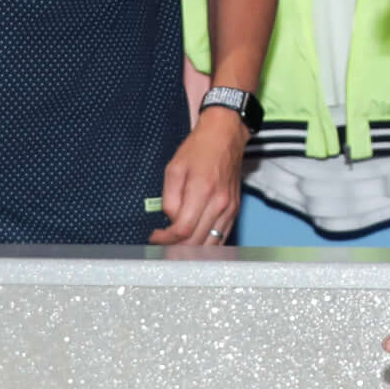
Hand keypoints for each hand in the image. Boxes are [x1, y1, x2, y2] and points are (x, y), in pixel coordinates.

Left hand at [151, 108, 244, 246]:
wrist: (225, 136)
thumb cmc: (198, 149)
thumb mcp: (174, 168)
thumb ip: (170, 199)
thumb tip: (170, 221)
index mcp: (202, 191)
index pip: (182, 230)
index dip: (165, 239)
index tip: (154, 237)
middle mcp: (219, 204)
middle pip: (196, 242)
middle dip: (175, 249)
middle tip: (161, 248)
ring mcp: (229, 209)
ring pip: (210, 245)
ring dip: (191, 252)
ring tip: (175, 250)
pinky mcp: (234, 211)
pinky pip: (222, 238)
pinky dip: (207, 246)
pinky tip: (194, 245)